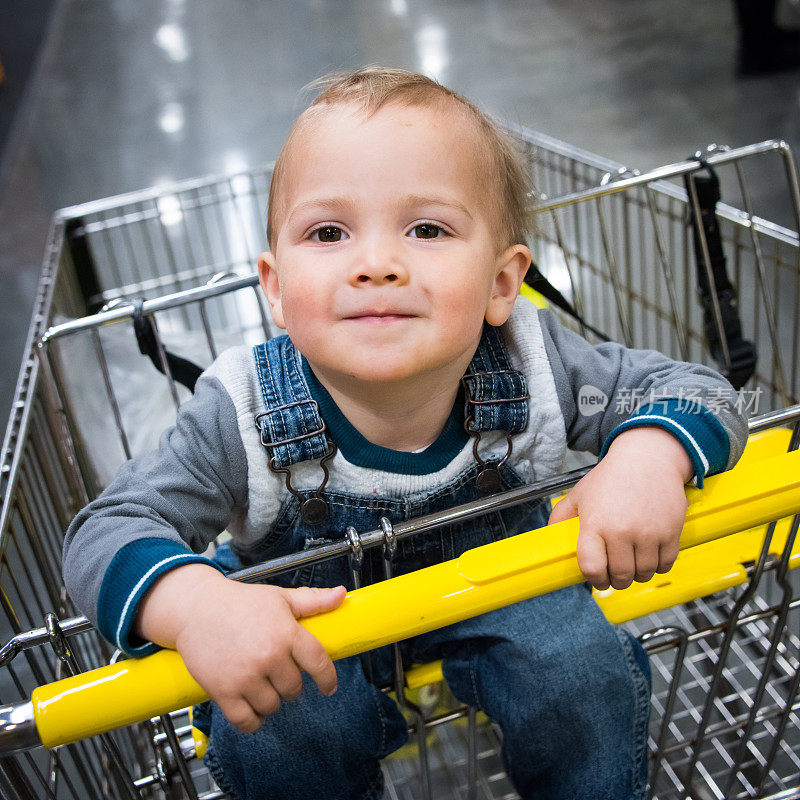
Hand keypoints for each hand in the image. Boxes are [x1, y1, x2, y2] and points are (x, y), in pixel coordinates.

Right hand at [137, 564, 345, 731]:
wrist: (195, 608)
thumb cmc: (239, 602)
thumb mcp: (279, 597)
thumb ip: (313, 600)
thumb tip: (341, 595)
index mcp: (286, 632)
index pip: (318, 662)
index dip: (327, 678)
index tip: (328, 687)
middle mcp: (269, 656)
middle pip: (294, 688)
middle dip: (290, 683)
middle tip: (277, 670)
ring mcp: (246, 676)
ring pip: (272, 706)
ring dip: (270, 700)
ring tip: (260, 682)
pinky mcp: (223, 692)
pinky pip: (247, 721)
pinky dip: (252, 720)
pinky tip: (251, 706)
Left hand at [548, 428, 691, 590]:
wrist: (647, 459)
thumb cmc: (611, 477)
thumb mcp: (579, 494)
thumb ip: (561, 517)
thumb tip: (551, 539)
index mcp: (595, 524)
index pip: (592, 568)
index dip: (594, 579)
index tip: (597, 579)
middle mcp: (622, 531)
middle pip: (620, 576)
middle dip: (616, 581)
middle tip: (616, 574)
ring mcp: (648, 534)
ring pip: (643, 574)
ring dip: (638, 575)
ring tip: (633, 564)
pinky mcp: (671, 533)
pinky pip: (665, 565)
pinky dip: (658, 566)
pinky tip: (650, 556)